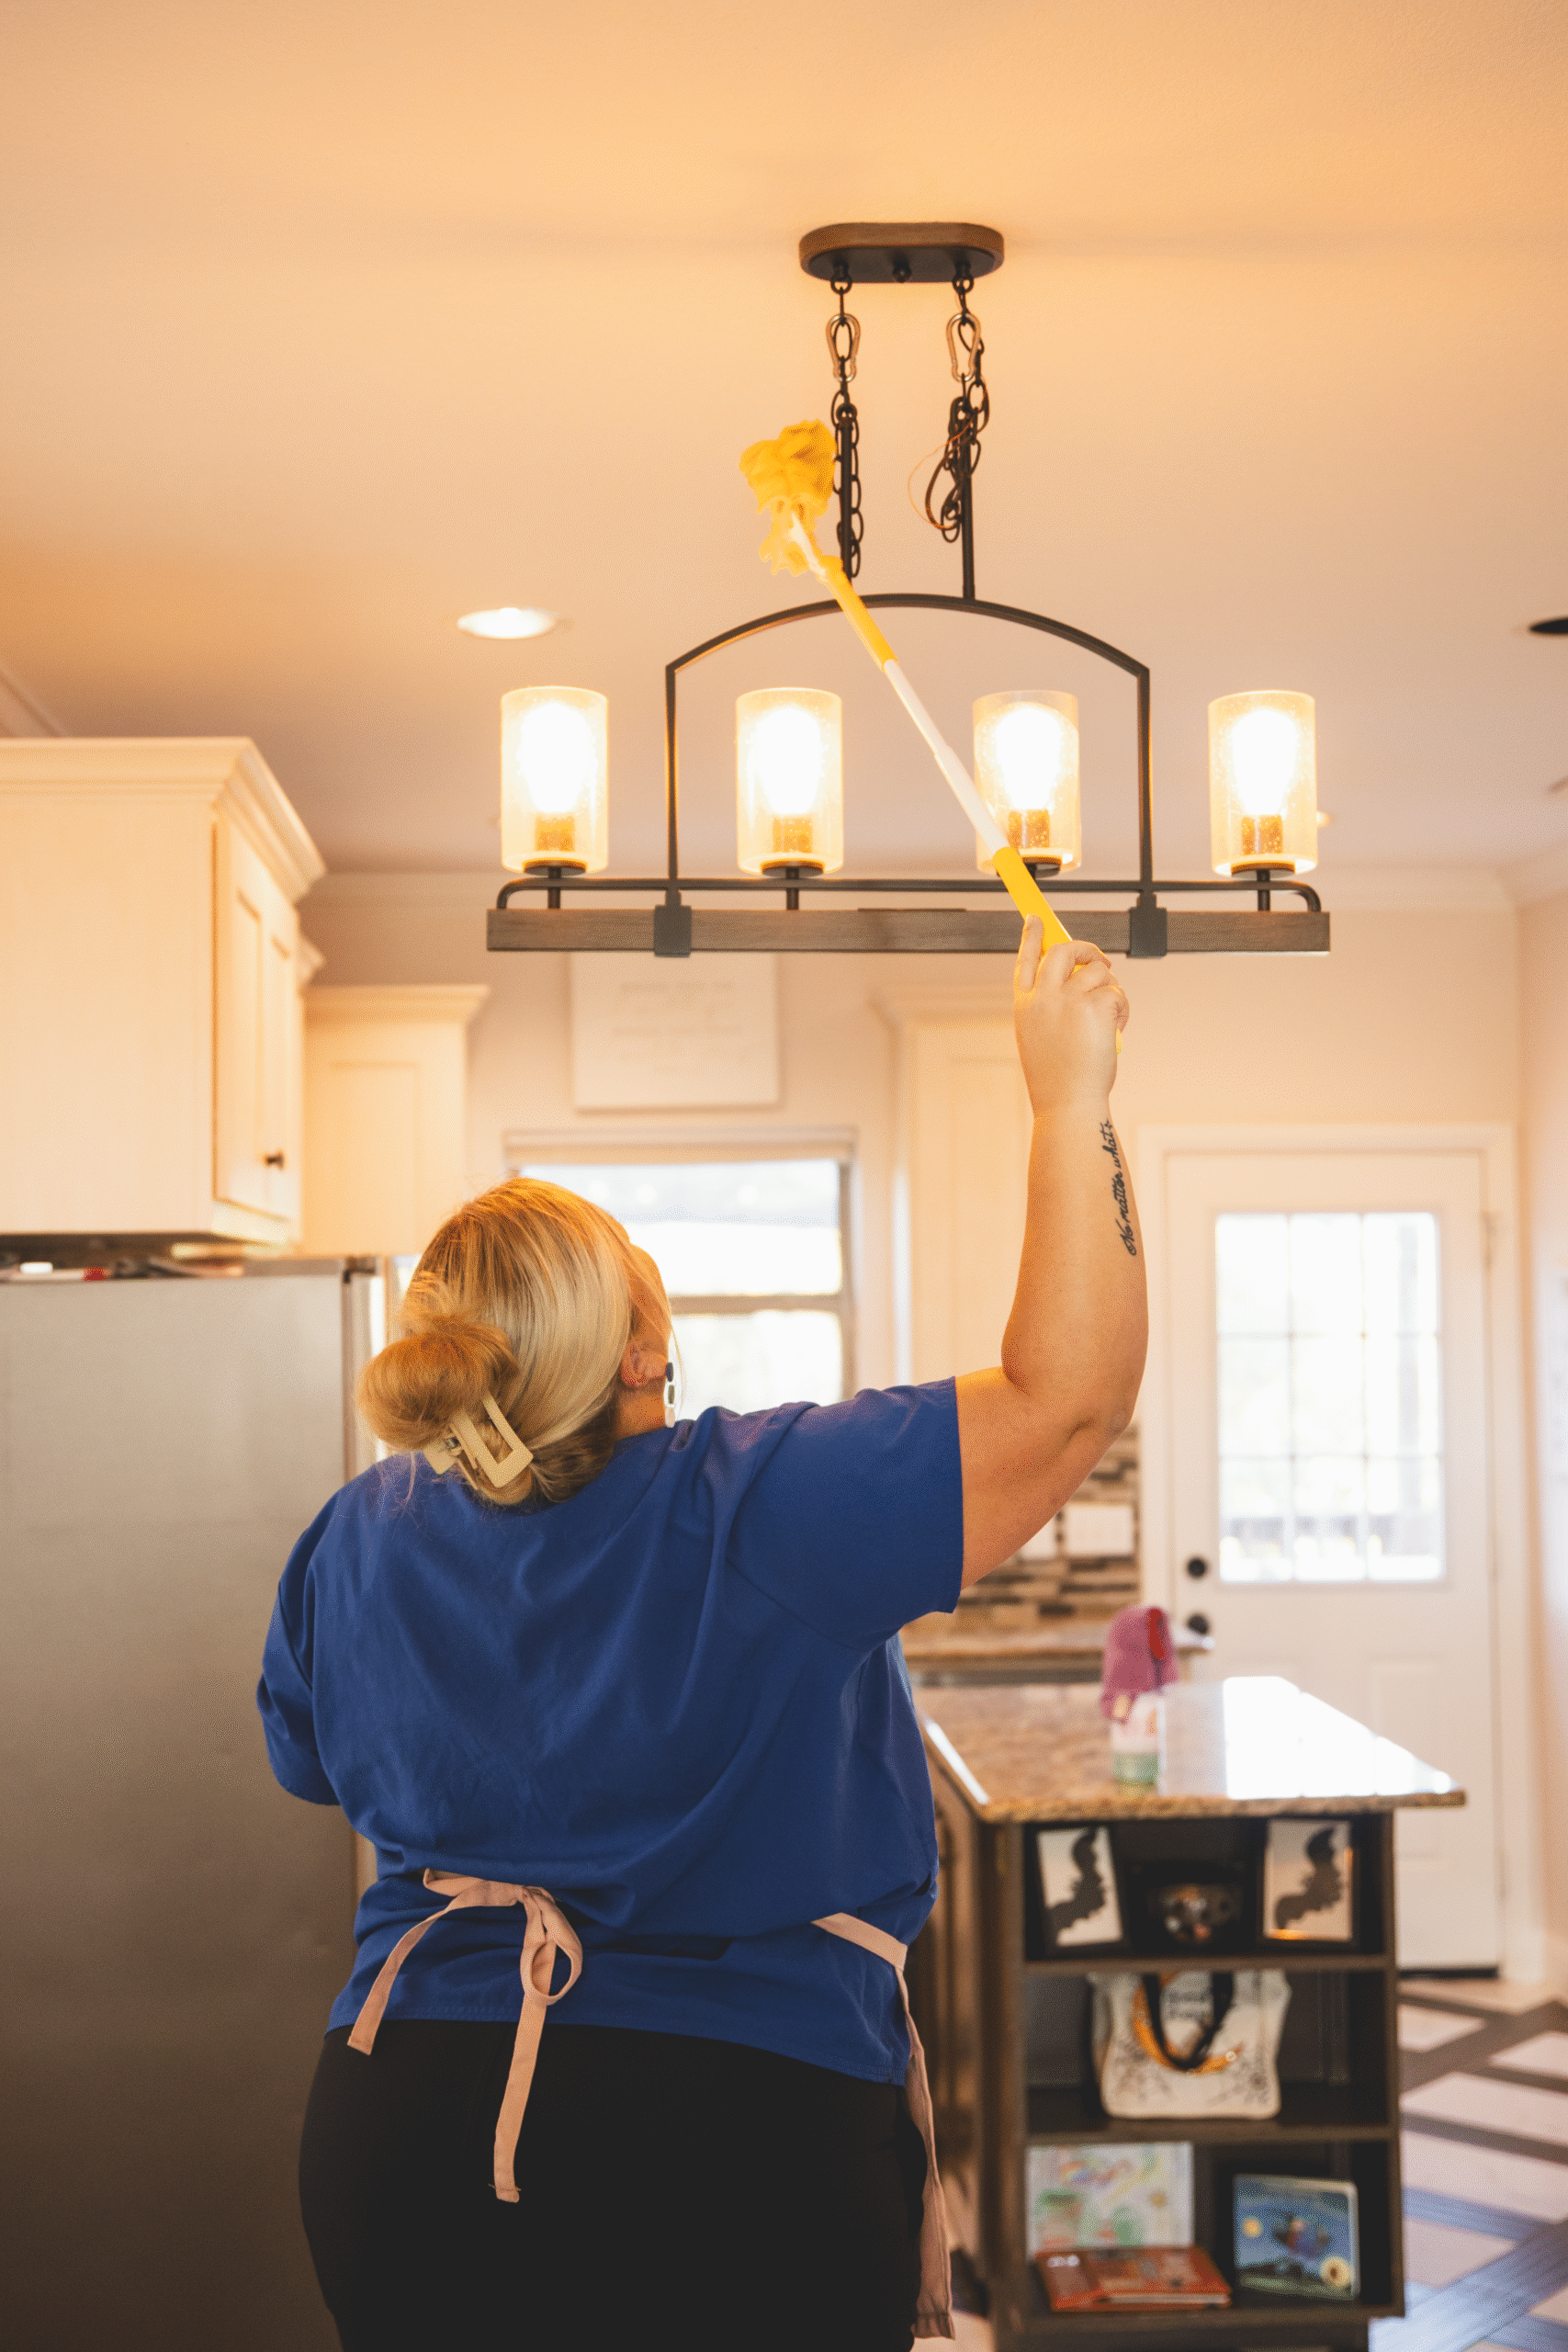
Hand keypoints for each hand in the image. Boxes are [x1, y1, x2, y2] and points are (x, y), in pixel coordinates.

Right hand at [1013, 924, 1127, 1116]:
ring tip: (1109, 1019)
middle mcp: (1043, 998)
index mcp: (1025, 1006)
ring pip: (1098, 972)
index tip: (1035, 918)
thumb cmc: (1058, 1078)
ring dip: (1111, 989)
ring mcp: (1068, 1000)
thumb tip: (1080, 976)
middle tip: (1100, 960)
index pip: (1025, 959)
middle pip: (1063, 951)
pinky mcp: (1095, 1006)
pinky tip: (1116, 1029)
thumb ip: (1051, 1006)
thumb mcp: (1041, 1037)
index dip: (1031, 936)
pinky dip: (1122, 1008)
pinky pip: (1116, 991)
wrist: (1068, 1103)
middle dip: (1086, 949)